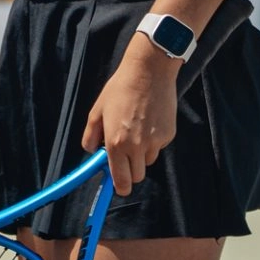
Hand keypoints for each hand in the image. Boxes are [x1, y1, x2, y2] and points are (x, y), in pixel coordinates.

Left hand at [80, 37, 180, 195]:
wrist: (149, 72)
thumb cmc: (120, 89)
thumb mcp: (98, 110)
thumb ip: (91, 135)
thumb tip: (90, 152)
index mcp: (116, 142)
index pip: (121, 180)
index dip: (119, 187)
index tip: (118, 186)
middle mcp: (137, 146)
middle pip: (136, 176)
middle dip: (129, 170)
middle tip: (124, 154)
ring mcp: (155, 141)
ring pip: (148, 161)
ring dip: (141, 154)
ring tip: (136, 130)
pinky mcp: (168, 135)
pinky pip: (158, 147)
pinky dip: (153, 141)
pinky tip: (149, 121)